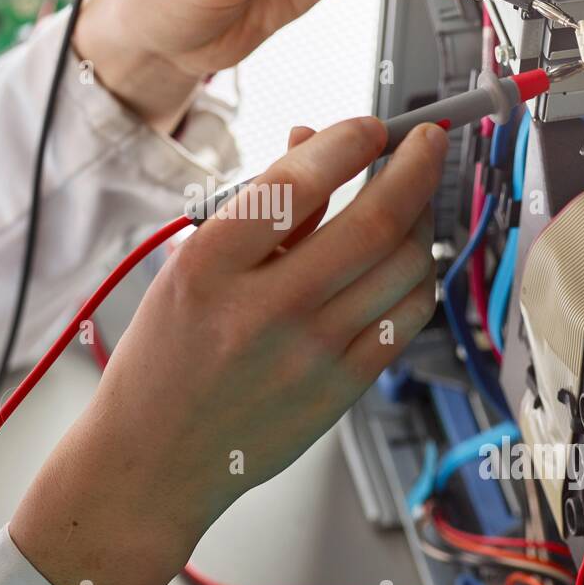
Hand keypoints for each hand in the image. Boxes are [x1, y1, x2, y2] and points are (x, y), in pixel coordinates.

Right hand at [9, 118, 446, 584]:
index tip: (372, 125)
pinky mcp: (341, 391)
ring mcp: (310, 356)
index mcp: (209, 267)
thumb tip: (311, 141)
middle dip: (417, 167)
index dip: (349, 141)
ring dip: (423, 220)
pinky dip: (418, 277)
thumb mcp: (188, 268)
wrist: (154, 460)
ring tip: (415, 200)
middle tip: (429, 140)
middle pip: (374, 224)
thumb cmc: (165, 358)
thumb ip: (257, 208)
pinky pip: (408, 319)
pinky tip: (408, 260)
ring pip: (405, 269)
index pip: (298, 183)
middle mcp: (264, 310)